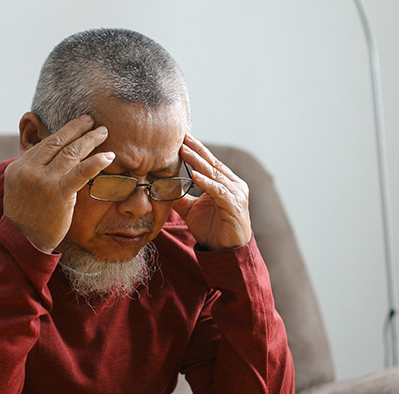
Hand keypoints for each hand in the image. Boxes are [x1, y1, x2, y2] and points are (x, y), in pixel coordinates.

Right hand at [3, 114, 114, 252]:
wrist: (23, 241)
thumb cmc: (26, 218)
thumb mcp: (21, 188)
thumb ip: (34, 172)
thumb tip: (51, 159)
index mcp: (18, 166)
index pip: (44, 145)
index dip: (63, 134)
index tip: (76, 127)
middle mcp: (29, 170)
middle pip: (57, 142)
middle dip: (76, 128)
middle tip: (91, 120)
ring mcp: (44, 181)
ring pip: (71, 153)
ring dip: (90, 139)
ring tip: (103, 132)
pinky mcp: (59, 193)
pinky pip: (81, 173)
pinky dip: (96, 162)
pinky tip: (109, 156)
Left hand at [172, 134, 251, 250]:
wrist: (227, 253)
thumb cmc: (214, 230)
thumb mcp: (192, 211)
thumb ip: (180, 197)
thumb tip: (162, 187)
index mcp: (226, 183)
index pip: (209, 162)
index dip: (195, 149)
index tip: (181, 137)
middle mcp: (234, 185)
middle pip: (211, 163)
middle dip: (195, 149)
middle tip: (181, 136)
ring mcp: (236, 194)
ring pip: (214, 174)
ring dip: (198, 162)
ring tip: (184, 151)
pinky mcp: (234, 206)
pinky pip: (218, 191)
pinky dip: (206, 183)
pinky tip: (195, 175)